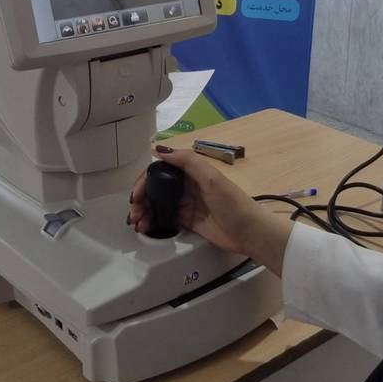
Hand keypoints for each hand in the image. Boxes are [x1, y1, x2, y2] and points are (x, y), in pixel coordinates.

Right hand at [126, 146, 293, 273]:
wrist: (249, 232)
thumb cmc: (232, 203)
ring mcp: (188, 204)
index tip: (136, 194)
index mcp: (192, 171)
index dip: (145, 180)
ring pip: (159, 204)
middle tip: (133, 213)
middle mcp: (188, 185)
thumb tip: (158, 149)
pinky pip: (166, 218)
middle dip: (141, 199)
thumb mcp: (211, 177)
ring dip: (145, 212)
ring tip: (137, 223)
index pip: (161, 171)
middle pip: (157, 189)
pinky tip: (146, 227)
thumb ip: (186, 161)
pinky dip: (154, 222)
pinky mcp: (189, 221)